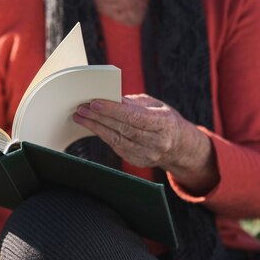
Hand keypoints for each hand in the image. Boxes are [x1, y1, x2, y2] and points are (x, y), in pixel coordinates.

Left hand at [73, 94, 217, 194]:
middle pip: (123, 128)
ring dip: (95, 127)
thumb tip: (111, 98)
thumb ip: (134, 103)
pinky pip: (116, 146)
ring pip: (116, 139)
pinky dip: (102, 135)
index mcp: (164, 124)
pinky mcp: (137, 161)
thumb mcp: (155, 106)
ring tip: (80, 116)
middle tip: (82, 108)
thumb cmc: (164, 119)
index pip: (134, 117)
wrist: (178, 146)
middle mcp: (157, 142)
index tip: (95, 103)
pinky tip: (91, 126)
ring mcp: (147, 155)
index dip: (113, 110)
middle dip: (99, 117)